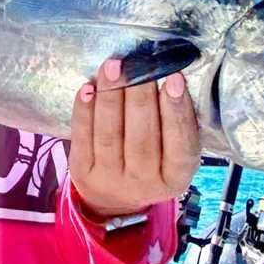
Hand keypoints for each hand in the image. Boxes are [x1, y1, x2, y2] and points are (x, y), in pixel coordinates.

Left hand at [69, 59, 200, 217]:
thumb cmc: (152, 161)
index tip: (174, 79)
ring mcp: (110, 179)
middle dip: (140, 96)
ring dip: (110, 96)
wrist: (115, 199)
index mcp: (175, 178)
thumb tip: (167, 74)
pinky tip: (89, 87)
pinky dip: (84, 110)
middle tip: (140, 64)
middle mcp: (143, 184)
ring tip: (113, 66)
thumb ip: (175, 122)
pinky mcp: (82, 171)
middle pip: (142, 138)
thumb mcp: (173, 152)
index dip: (177, 112)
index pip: (181, 146)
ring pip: (109, 134)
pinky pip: (82, 137)